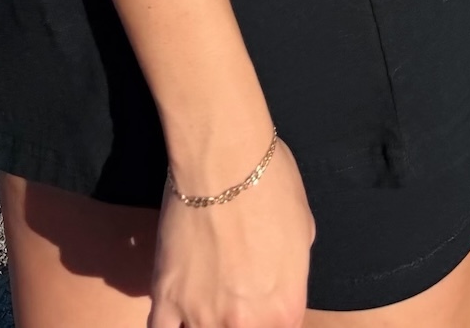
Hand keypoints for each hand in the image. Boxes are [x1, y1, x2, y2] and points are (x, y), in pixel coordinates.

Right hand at [148, 136, 313, 327]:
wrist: (225, 158)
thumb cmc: (272, 184)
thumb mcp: (304, 234)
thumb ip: (291, 275)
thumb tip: (277, 279)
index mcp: (285, 311)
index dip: (268, 318)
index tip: (258, 302)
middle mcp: (244, 324)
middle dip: (236, 318)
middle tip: (230, 292)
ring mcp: (201, 314)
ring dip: (204, 322)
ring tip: (205, 301)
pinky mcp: (166, 296)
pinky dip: (170, 327)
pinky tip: (176, 317)